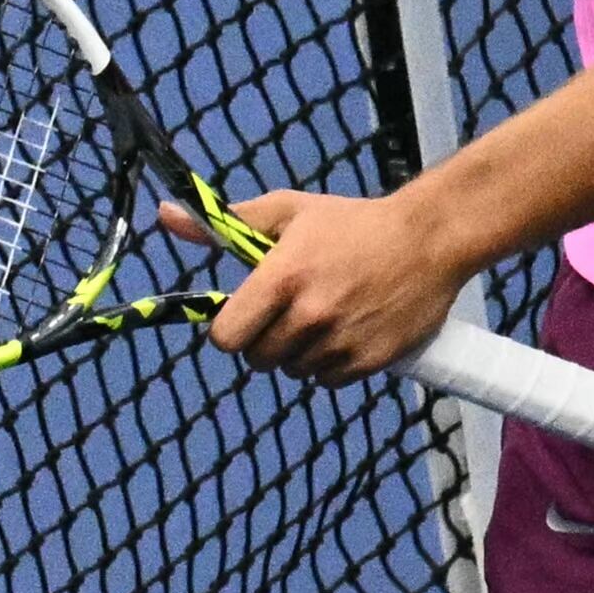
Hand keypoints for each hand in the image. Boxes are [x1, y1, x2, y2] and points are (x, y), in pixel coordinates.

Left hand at [156, 186, 470, 385]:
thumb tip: (166, 216)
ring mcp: (341, 343)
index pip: (226, 336)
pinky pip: (327, 380)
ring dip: (297, 352)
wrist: (427, 239)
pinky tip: (345, 331)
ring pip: (292, 371)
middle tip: (285, 311)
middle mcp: (309, 316)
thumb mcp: (287, 212)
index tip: (242, 314)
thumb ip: (226, 223)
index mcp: (282, 278)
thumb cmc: (350, 222)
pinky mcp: (370, 362)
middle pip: (257, 359)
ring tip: (320, 316)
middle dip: (262, 339)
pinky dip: (329, 364)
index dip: (228, 329)